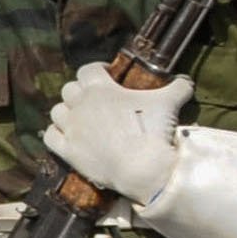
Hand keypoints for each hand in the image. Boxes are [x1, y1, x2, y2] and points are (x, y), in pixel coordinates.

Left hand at [43, 63, 188, 204]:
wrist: (142, 167)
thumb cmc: (153, 130)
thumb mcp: (170, 102)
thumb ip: (178, 87)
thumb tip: (186, 81)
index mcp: (100, 89)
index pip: (88, 69)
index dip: (96, 69)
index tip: (106, 74)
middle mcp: (80, 105)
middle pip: (69, 89)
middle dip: (81, 91)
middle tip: (96, 100)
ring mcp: (71, 128)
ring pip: (57, 111)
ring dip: (67, 112)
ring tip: (81, 118)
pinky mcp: (66, 150)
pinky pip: (50, 136)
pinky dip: (56, 133)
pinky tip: (67, 135)